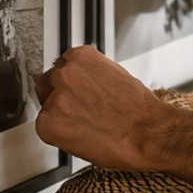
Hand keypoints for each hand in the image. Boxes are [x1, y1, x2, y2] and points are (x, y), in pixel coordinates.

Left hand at [34, 46, 171, 170]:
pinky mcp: (50, 123)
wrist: (147, 133)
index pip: (60, 67)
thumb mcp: (114, 75)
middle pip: (47, 84)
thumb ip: (91, 74)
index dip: (67, 84)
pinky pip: (44, 128)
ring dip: (60, 117)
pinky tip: (79, 135)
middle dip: (58, 98)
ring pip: (46, 107)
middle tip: (77, 112)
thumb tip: (81, 82)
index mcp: (81, 56)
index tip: (73, 93)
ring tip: (85, 126)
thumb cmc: (138, 109)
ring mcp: (57, 98)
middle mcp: (66, 73)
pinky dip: (58, 135)